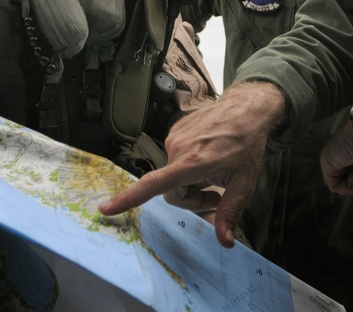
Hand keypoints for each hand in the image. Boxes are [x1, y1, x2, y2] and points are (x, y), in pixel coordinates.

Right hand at [99, 82, 285, 247]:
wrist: (246, 109)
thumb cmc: (246, 145)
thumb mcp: (244, 183)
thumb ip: (229, 212)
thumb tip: (224, 242)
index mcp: (191, 163)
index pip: (153, 185)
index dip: (128, 199)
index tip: (106, 209)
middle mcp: (177, 149)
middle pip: (171, 191)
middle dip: (191, 199)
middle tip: (216, 194)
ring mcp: (175, 137)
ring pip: (172, 176)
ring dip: (190, 182)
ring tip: (214, 173)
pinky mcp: (176, 131)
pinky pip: (175, 159)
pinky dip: (189, 166)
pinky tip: (208, 158)